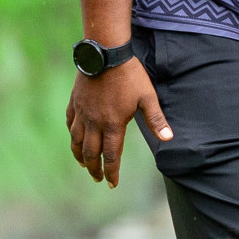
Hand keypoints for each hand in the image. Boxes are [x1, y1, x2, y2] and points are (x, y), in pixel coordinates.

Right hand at [66, 57, 171, 187]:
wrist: (106, 54)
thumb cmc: (130, 75)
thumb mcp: (147, 97)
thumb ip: (155, 120)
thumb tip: (168, 138)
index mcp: (113, 125)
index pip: (111, 156)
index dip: (112, 172)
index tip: (112, 184)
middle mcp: (94, 123)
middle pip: (91, 153)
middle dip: (94, 169)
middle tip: (98, 178)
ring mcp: (82, 113)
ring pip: (76, 141)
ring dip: (80, 156)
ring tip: (84, 164)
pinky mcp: (75, 102)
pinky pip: (70, 123)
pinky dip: (71, 135)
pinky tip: (74, 138)